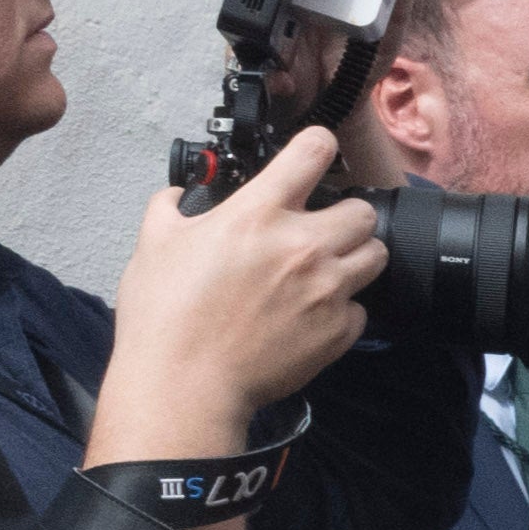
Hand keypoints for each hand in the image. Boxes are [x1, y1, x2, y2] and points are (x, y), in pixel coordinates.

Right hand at [89, 125, 382, 465]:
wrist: (184, 384)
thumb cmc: (165, 319)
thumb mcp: (153, 245)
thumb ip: (171, 208)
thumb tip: (177, 195)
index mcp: (258, 214)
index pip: (314, 150)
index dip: (318, 146)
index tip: (315, 153)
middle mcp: (302, 245)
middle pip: (362, 210)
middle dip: (345, 215)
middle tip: (322, 229)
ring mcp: (326, 289)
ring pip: (375, 255)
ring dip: (354, 257)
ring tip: (326, 269)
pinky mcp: (337, 331)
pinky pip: (360, 310)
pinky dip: (343, 310)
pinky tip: (315, 314)